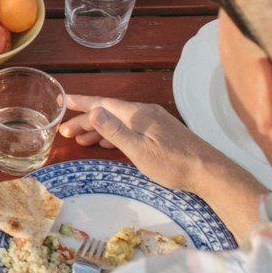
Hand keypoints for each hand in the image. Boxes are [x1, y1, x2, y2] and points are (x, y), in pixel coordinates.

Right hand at [58, 96, 244, 199]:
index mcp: (137, 114)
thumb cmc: (173, 163)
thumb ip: (114, 130)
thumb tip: (93, 110)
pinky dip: (114, 134)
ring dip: (99, 129)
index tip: (63, 101)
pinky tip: (108, 143)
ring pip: (119, 122)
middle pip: (109, 113)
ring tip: (80, 139)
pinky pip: (130, 129)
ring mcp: (154, 122)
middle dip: (85, 121)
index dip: (82, 102)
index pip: (103, 103)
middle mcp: (145, 113)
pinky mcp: (161, 133)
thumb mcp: (138, 150)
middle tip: (64, 131)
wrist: (208, 171)